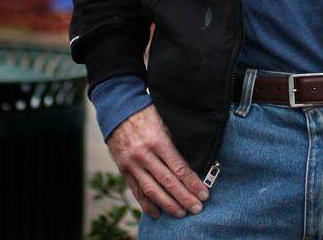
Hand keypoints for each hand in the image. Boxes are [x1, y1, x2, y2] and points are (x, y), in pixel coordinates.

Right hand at [106, 104, 209, 219]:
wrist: (118, 109)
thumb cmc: (146, 114)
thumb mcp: (165, 122)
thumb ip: (175, 143)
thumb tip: (193, 163)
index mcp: (158, 140)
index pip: (179, 168)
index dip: (193, 183)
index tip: (204, 193)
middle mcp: (144, 154)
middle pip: (168, 182)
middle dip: (184, 198)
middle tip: (197, 208)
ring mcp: (132, 163)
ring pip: (152, 190)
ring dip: (168, 204)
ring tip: (181, 213)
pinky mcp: (123, 169)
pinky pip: (136, 190)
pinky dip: (147, 204)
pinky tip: (157, 213)